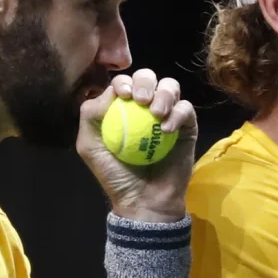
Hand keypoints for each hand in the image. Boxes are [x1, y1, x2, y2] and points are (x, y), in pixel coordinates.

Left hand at [76, 68, 197, 222]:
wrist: (143, 200)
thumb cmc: (116, 175)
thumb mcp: (90, 146)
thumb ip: (90, 115)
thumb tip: (106, 91)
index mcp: (122, 107)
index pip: (124, 82)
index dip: (123, 81)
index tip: (123, 95)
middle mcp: (145, 106)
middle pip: (148, 77)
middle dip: (144, 81)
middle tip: (141, 100)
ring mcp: (168, 114)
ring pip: (170, 86)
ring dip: (163, 93)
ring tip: (156, 113)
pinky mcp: (187, 125)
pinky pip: (186, 109)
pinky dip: (177, 114)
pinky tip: (166, 130)